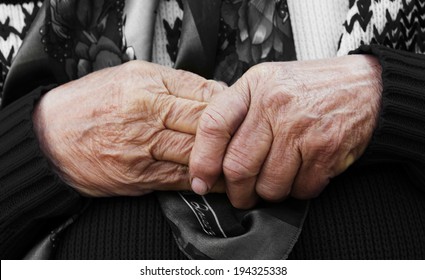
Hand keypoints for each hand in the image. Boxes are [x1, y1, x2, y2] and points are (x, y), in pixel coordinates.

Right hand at [33, 61, 225, 196]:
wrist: (51, 137)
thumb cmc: (91, 103)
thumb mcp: (131, 75)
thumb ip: (175, 82)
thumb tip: (213, 92)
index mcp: (148, 87)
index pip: (205, 96)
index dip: (229, 107)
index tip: (240, 113)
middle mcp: (147, 117)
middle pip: (205, 126)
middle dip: (231, 133)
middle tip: (248, 138)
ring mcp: (143, 149)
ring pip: (197, 154)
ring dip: (223, 160)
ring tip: (241, 161)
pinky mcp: (139, 176)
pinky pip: (180, 179)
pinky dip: (203, 180)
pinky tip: (217, 180)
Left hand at [189, 55, 381, 207]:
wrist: (367, 86)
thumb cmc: (310, 88)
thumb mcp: (268, 82)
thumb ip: (238, 111)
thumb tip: (208, 154)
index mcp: (255, 86)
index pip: (214, 126)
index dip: (202, 160)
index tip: (200, 181)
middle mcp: (276, 106)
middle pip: (238, 167)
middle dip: (237, 192)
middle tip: (241, 195)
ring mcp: (302, 129)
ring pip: (270, 186)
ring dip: (269, 194)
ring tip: (276, 180)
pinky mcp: (326, 150)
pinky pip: (301, 190)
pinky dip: (298, 191)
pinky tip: (302, 173)